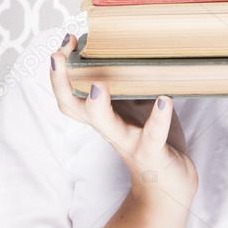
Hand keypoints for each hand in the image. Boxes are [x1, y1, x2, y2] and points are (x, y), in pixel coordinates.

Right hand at [49, 33, 198, 204]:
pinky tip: (165, 100)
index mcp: (102, 115)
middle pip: (72, 107)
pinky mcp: (152, 153)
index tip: (66, 41)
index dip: (59, 70)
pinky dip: (158, 118)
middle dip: (61, 81)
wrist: (168, 187)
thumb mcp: (137, 104)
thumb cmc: (152, 136)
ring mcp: (129, 141)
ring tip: (99, 84)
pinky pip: (153, 136)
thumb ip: (131, 81)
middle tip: (59, 54)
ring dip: (98, 106)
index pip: (68, 93)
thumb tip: (132, 42)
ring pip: (106, 126)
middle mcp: (108, 128)